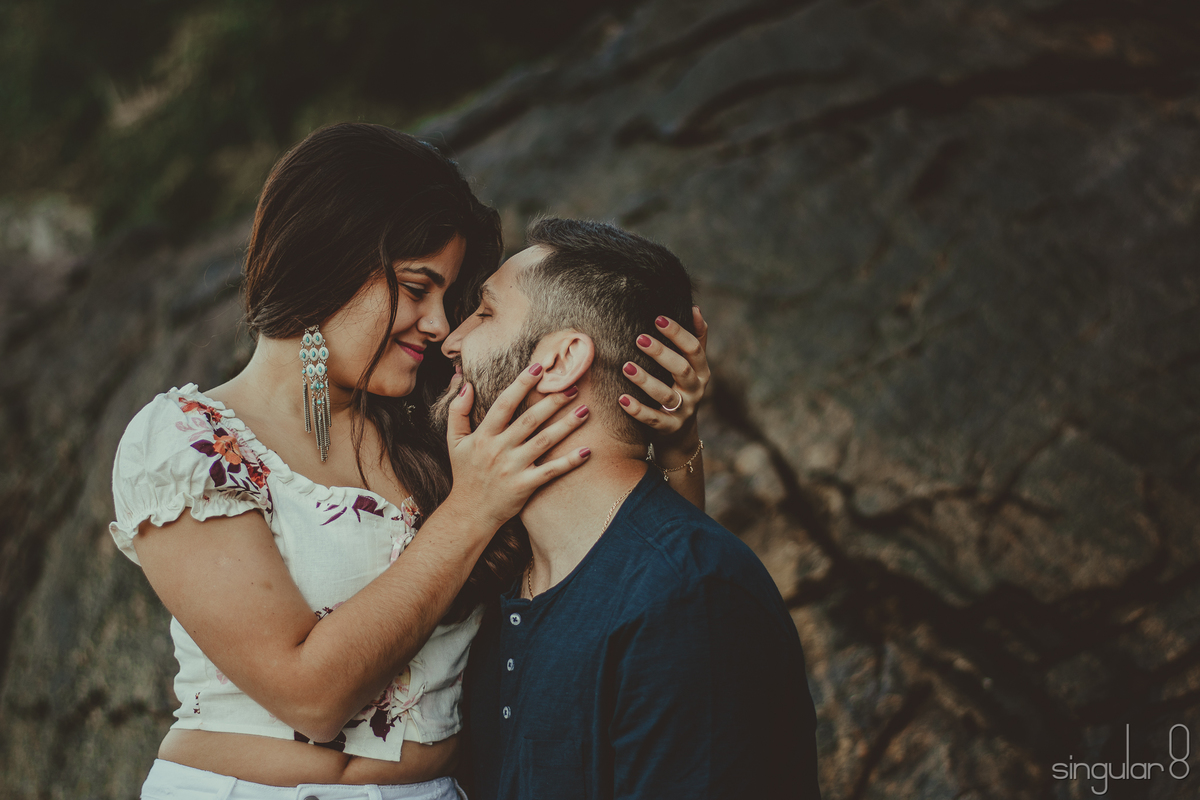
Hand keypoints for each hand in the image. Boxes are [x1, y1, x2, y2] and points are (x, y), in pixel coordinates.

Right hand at [444, 363, 591, 528]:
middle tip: (572, 386)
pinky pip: (551, 471)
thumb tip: (467, 384)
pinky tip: (587, 450)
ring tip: (585, 410)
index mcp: (484, 435)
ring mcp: (513, 468)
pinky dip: (570, 461)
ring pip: (544, 441)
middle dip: (552, 401)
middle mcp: (499, 449)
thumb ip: (457, 411)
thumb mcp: (454, 441)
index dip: (522, 384)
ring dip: (567, 425)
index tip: (539, 367)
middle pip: (530, 419)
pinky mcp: (525, 486)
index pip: (504, 403)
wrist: (469, 513)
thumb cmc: (465, 474)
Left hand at [618, 307, 709, 447]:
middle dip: (661, 353)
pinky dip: (638, 410)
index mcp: (701, 371)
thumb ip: (695, 339)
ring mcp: (684, 411)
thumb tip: (695, 308)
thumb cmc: (680, 389)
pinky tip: (622, 399)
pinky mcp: (669, 428)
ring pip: (666, 395)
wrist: (679, 433)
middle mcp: (696, 390)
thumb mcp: (692, 367)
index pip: (694, 349)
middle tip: (639, 338)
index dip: (678, 333)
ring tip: (626, 367)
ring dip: (646, 381)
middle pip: (682, 370)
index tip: (658, 318)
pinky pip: (654, 419)